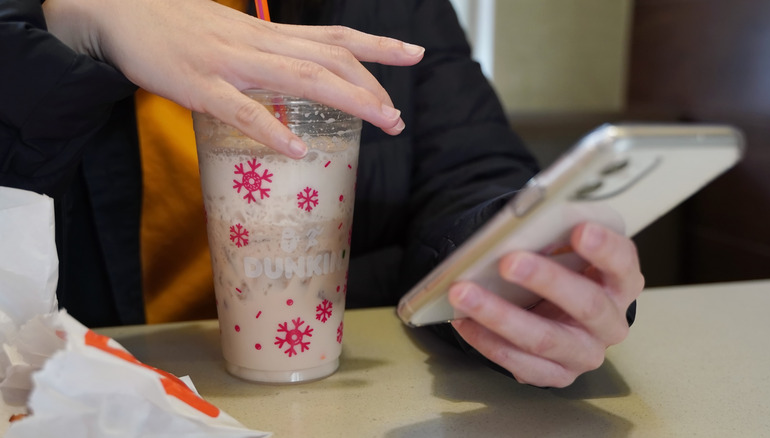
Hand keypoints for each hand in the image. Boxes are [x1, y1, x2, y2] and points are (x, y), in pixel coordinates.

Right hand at [42, 0, 423, 156]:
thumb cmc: (177, 28)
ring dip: (348, 100)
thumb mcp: (232, 36)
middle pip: (331, 60)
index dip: (377, 46)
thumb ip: (265, 56)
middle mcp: (260, 44)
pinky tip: (297, 150)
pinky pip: (243, 111)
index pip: (335, 37)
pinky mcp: (201, 86)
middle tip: (397, 118)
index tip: (414, 55)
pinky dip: (272, 131)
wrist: (120, 12)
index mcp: (268, 35)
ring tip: (381, 121)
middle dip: (372, 87)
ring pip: (302, 78)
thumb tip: (292, 81)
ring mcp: (232, 64)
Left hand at [447, 222, 644, 387]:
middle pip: (586, 304)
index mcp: (622, 281)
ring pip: (544, 339)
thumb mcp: (568, 242)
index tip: (580, 230)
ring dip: (500, 315)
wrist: (558, 307)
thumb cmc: (563, 266)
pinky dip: (488, 341)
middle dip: (546, 281)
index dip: (604, 248)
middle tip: (508, 262)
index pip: (622, 263)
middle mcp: (611, 322)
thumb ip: (560, 228)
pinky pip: (522, 364)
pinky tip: (464, 320)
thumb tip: (529, 219)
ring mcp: (585, 353)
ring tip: (463, 293)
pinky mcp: (557, 375)